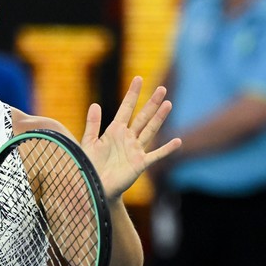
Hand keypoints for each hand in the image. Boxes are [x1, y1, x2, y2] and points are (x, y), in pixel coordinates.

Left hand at [81, 76, 181, 197]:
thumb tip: (95, 104)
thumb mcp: (89, 143)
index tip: (138, 79)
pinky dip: (166, 149)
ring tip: (168, 104)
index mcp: (115, 131)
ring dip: (159, 118)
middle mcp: (128, 138)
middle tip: (162, 88)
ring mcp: (135, 150)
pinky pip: (155, 155)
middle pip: (142, 116)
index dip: (132, 94)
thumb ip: (92, 124)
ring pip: (150, 130)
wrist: (94, 186)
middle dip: (151, 103)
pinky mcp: (140, 164)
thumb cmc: (90, 165)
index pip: (126, 108)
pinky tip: (177, 141)